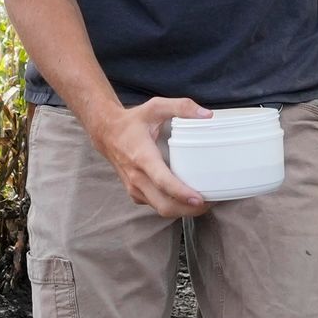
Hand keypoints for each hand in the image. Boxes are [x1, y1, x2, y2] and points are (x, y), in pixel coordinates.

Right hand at [89, 95, 209, 217]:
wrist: (106, 134)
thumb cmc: (132, 122)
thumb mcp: (156, 107)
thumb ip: (182, 107)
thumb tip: (207, 116)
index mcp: (142, 157)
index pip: (162, 181)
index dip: (181, 192)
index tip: (199, 198)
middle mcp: (137, 177)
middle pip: (164, 204)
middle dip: (189, 209)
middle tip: (211, 202)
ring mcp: (134, 188)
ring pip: (161, 209)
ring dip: (183, 210)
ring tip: (205, 203)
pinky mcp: (135, 193)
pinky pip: (156, 205)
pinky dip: (173, 207)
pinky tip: (187, 199)